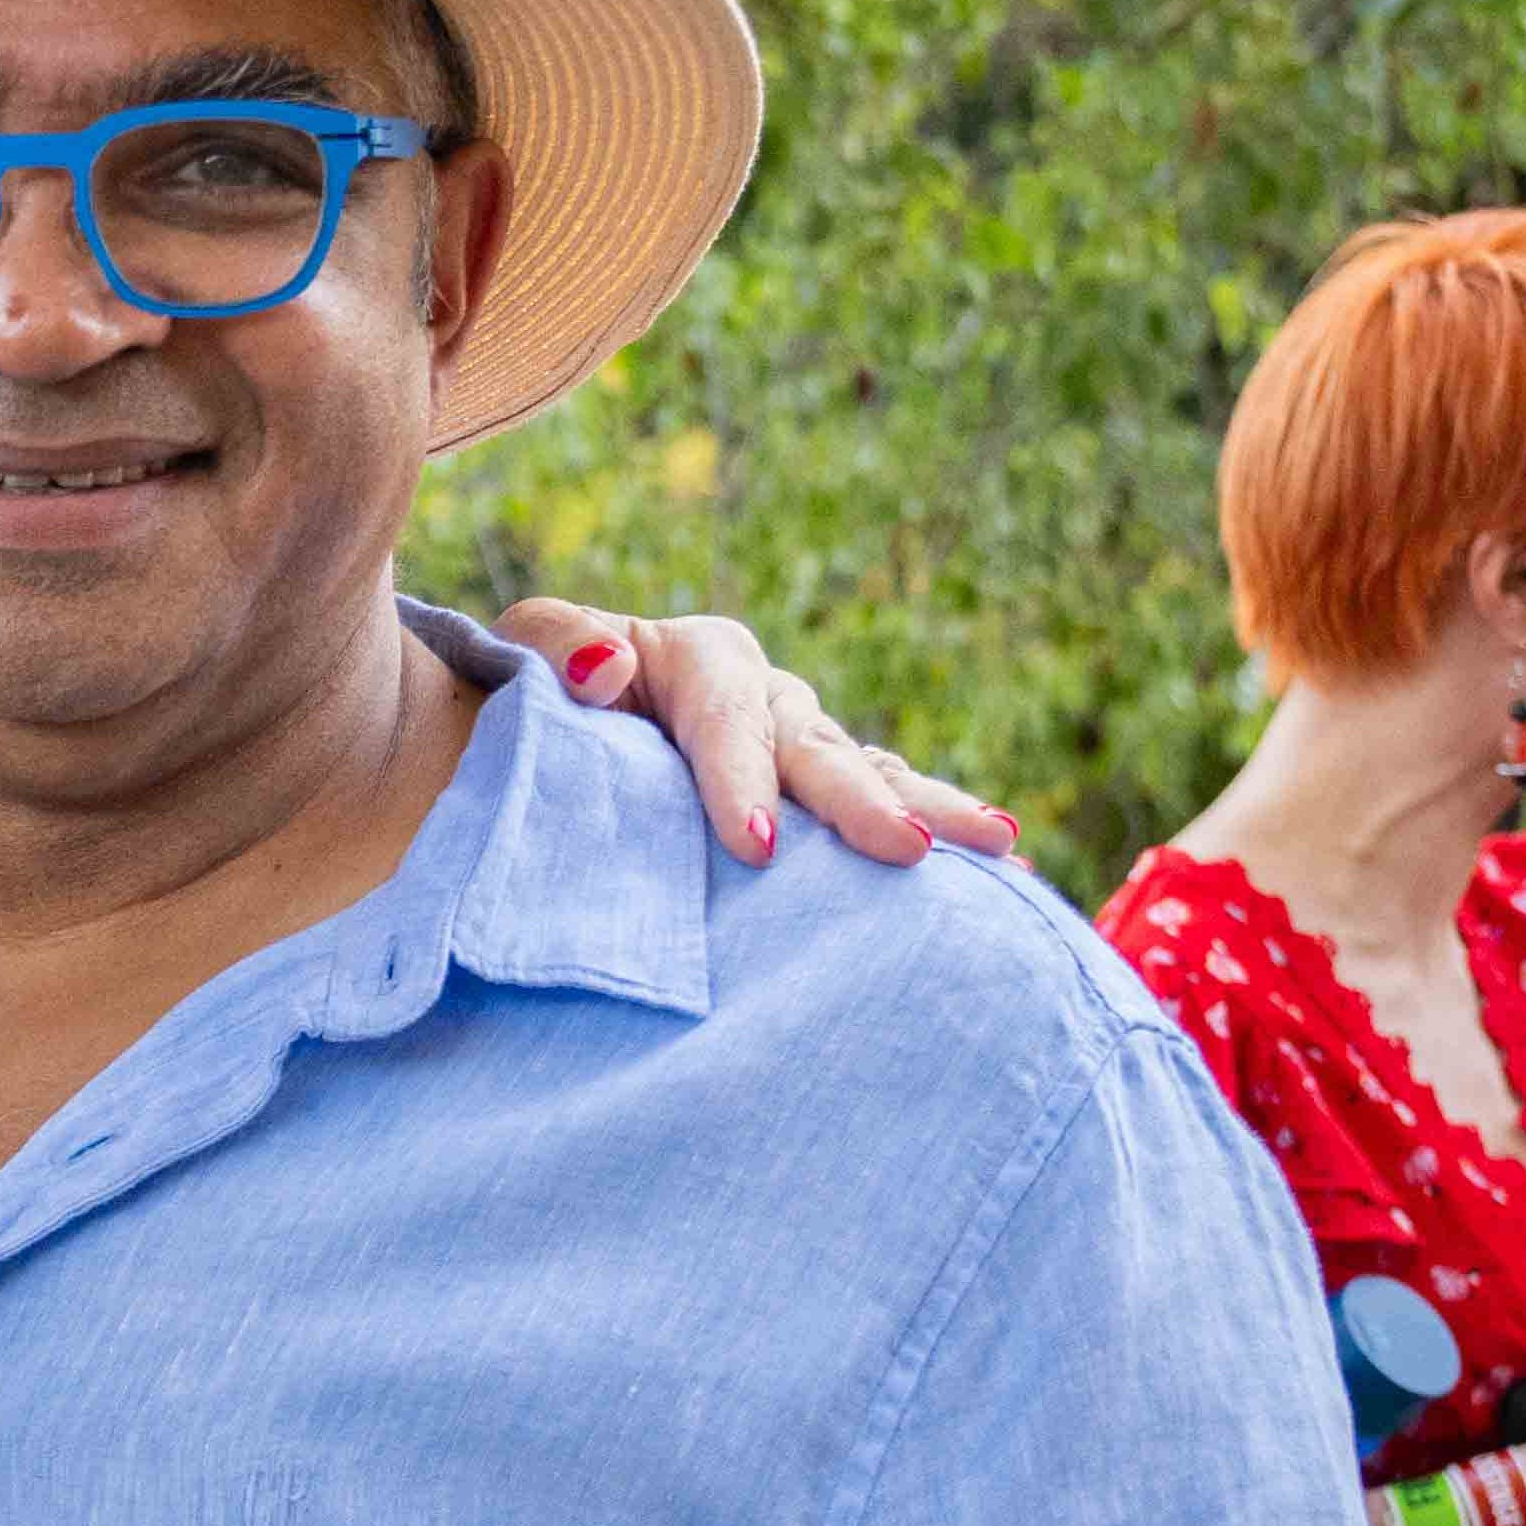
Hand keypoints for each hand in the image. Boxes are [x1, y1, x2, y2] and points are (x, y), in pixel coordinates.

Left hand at [500, 602, 1011, 870]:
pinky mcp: (817, 801)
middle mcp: (765, 699)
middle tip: (903, 850)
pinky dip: (934, 840)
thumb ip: (553, 648)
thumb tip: (604, 671)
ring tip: (997, 848)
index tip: (754, 845)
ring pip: (870, 777)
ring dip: (929, 812)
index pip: (725, 717)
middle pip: (816, 749)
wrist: (533, 745)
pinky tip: (1005, 878)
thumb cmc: (524, 700)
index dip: (740, 777)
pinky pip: (881, 814)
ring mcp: (801, 749)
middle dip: (860, 802)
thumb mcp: (520, 656)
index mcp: (699, 661)